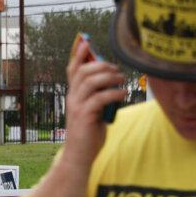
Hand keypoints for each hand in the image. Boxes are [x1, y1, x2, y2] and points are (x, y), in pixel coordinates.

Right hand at [64, 39, 124, 162]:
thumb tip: (114, 85)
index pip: (72, 69)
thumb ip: (99, 97)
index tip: (87, 41)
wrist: (79, 156)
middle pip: (82, 71)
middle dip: (101, 65)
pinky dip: (114, 93)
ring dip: (109, 78)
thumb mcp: (93, 111)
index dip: (79, 54)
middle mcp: (72, 98)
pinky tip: (123, 94)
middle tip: (116, 70)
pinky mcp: (85, 116)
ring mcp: (77, 106)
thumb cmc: (88, 134)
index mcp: (73, 95)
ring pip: (90, 82)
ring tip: (122, 80)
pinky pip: (100, 98)